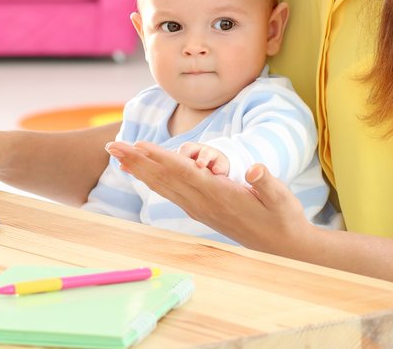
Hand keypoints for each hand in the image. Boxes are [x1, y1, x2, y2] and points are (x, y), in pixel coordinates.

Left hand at [106, 141, 314, 255]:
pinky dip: (151, 179)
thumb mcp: (281, 198)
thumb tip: (255, 168)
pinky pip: (169, 191)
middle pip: (163, 177)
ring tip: (116, 154)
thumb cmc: (282, 218)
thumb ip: (267, 183)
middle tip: (110, 145)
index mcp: (218, 195)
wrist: (283, 247)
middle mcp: (202, 202)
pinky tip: (140, 173)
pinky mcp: (200, 210)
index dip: (159, 157)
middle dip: (135, 160)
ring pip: (162, 185)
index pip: (183, 172)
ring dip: (138, 168)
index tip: (137, 145)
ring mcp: (198, 207)